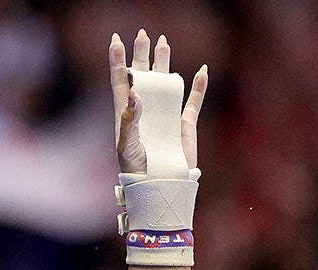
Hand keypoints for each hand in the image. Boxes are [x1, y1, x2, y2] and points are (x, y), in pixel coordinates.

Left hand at [109, 29, 207, 174]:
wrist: (158, 187)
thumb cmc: (136, 170)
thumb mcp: (127, 145)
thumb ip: (129, 119)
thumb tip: (134, 92)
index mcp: (126, 114)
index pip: (121, 81)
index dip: (118, 60)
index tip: (115, 40)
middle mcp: (145, 111)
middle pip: (143, 75)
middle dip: (142, 54)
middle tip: (143, 33)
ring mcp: (165, 116)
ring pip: (166, 83)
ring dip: (165, 63)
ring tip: (164, 42)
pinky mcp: (184, 125)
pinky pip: (193, 102)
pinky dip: (198, 87)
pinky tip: (202, 71)